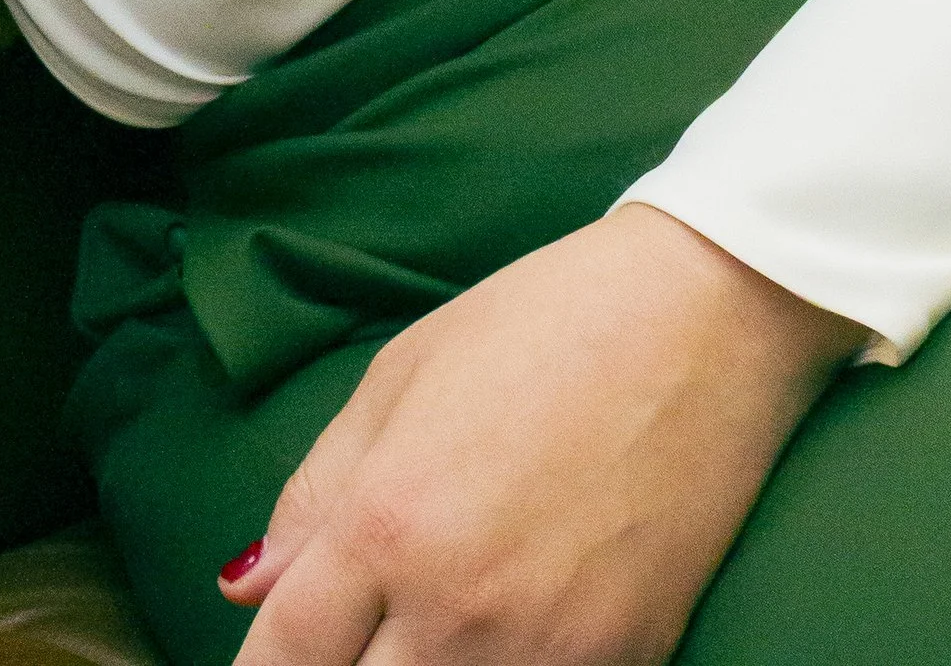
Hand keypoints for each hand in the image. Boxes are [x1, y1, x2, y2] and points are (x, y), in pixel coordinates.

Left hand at [222, 210, 862, 665]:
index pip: (284, 656)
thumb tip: (246, 590)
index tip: (269, 661)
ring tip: (418, 636)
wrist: (704, 319)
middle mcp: (457, 606)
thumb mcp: (402, 376)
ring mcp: (545, 650)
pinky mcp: (621, 665)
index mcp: (389, 520)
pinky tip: (491, 643)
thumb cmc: (542, 323)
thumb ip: (316, 493)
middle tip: (348, 643)